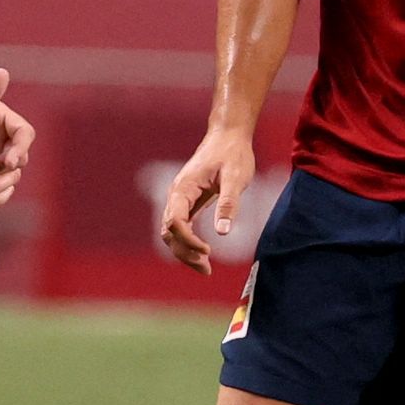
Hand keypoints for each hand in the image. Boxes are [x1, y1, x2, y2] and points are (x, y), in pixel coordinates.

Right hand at [159, 128, 255, 275]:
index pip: (175, 222)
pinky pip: (181, 227)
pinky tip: (203, 254)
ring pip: (172, 233)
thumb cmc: (232, 154)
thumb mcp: (235, 178)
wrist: (228, 136)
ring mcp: (180, 199)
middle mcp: (176, 195)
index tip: (208, 251)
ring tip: (205, 268)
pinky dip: (188, 243)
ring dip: (184, 251)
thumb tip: (223, 232)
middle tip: (207, 269)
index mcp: (184, 188)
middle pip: (169, 232)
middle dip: (184, 252)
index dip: (188, 240)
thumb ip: (228, 204)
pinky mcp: (189, 202)